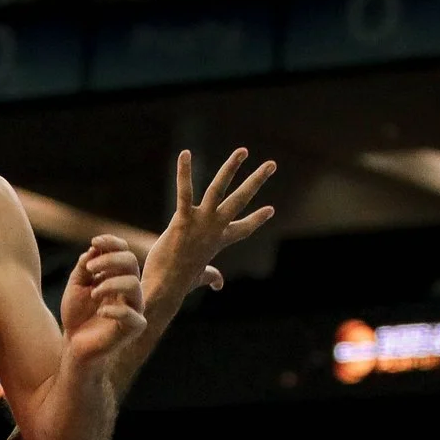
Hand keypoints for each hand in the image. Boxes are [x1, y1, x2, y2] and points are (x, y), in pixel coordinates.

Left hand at [56, 235, 146, 364]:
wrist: (74, 344)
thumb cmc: (77, 314)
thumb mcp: (76, 285)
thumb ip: (84, 267)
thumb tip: (94, 248)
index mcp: (119, 277)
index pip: (124, 252)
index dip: (112, 243)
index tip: (94, 241)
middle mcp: (130, 290)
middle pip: (131, 262)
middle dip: (109, 260)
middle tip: (89, 269)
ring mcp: (134, 308)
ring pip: (134, 284)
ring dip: (111, 283)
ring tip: (93, 292)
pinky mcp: (133, 328)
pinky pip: (133, 315)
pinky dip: (115, 310)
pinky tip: (100, 311)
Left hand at [144, 148, 277, 299]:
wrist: (166, 289)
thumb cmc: (179, 283)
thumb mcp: (200, 277)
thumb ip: (211, 276)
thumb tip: (219, 284)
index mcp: (219, 241)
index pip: (244, 228)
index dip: (257, 219)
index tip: (270, 209)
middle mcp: (214, 229)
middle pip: (240, 201)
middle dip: (257, 180)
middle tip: (272, 164)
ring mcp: (200, 223)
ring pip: (219, 190)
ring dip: (231, 168)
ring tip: (243, 151)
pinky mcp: (182, 220)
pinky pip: (184, 192)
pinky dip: (184, 172)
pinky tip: (185, 154)